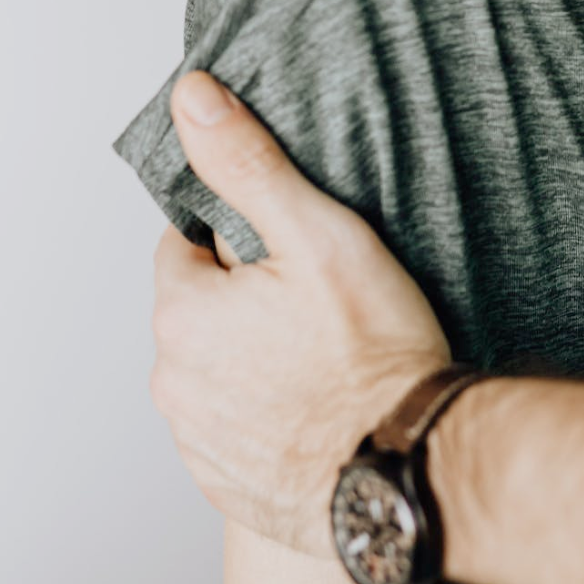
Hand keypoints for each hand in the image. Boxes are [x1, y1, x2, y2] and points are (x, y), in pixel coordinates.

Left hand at [149, 72, 450, 555]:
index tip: (294, 254)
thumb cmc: (374, 356)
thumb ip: (248, 164)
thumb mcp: (318, 235)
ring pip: (218, 372)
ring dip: (255, 361)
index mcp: (183, 313)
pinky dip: (268, 417)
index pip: (186, 246)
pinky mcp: (228, 485)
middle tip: (321, 305)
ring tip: (328, 359)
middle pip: (202, 311)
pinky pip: (237, 431)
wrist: (409, 474)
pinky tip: (321, 408)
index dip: (242, 241)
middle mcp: (173, 382)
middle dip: (247, 302)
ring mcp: (198, 442)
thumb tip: (193, 97)